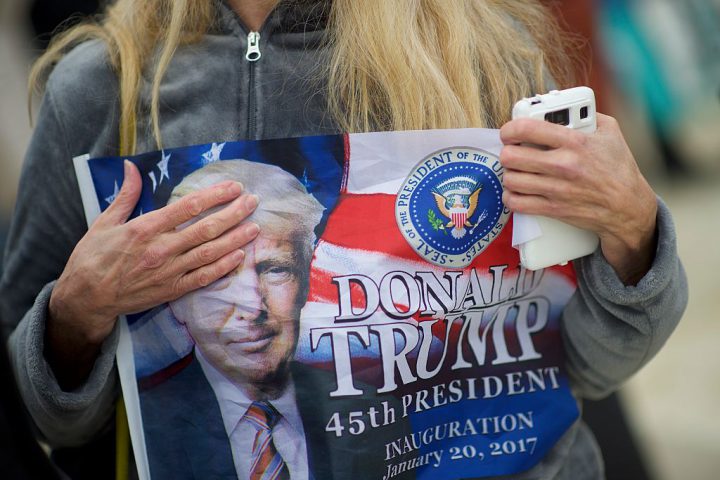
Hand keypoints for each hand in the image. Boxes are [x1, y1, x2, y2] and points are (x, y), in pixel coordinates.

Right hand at [47, 160, 259, 387]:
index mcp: (145, 228)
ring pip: (210, 252)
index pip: (189, 206)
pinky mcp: (172, 290)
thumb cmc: (93, 257)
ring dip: (236, 238)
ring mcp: (169, 271)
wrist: (86, 298)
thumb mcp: (105, 221)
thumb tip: (132, 166)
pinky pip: (204, 277)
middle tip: (253, 201)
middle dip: (234, 213)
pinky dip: (224, 266)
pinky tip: (240, 255)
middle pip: (207, 228)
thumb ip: (126, 194)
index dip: (216, 195)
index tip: (234, 186)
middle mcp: (161, 249)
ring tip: (255, 227)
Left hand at [499, 113, 656, 284]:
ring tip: (516, 171)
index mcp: (575, 142)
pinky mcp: (554, 209)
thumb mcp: (610, 132)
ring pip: (511, 180)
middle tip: (512, 152)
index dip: (510, 129)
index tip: (509, 132)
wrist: (628, 206)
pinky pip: (517, 203)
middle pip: (511, 156)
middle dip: (507, 152)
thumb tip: (563, 106)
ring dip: (509, 174)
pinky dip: (511, 197)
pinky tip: (516, 191)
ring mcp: (557, 189)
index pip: (527, 128)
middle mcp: (563, 165)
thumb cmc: (619, 168)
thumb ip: (586, 115)